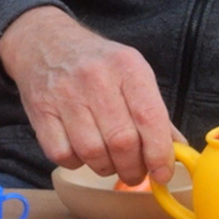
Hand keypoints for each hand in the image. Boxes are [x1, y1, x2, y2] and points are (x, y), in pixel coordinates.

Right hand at [0, 7, 178, 185]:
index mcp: (127, 67)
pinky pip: (63, 155)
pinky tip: (83, 152)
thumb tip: (177, 151)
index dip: (159, 153)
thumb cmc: (98, 64)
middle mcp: (96, 78)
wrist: (46, 44)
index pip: (149, 116)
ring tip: (111, 162)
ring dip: (106, 168)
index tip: (162, 174)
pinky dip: (77, 162)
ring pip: (92, 153)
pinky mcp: (41, 113)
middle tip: (136, 173)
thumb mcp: (132, 74)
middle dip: (134, 168)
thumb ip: (155, 113)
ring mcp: (65, 95)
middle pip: (122, 141)